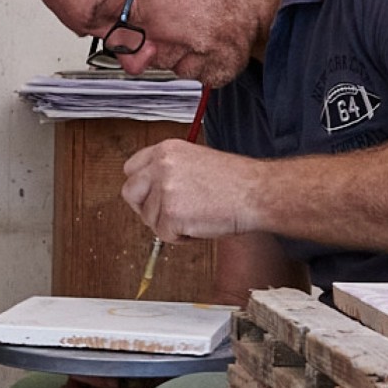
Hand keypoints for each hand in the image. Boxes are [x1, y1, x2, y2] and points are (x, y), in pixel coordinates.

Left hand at [122, 140, 263, 241]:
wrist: (257, 192)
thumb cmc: (236, 181)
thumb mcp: (196, 160)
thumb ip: (170, 171)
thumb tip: (152, 191)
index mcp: (166, 150)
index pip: (131, 168)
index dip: (141, 187)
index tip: (150, 196)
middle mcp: (161, 166)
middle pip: (130, 192)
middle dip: (145, 208)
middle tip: (167, 214)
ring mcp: (164, 190)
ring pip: (148, 218)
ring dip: (168, 224)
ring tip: (196, 216)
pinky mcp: (171, 214)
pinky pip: (163, 235)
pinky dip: (180, 237)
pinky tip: (200, 225)